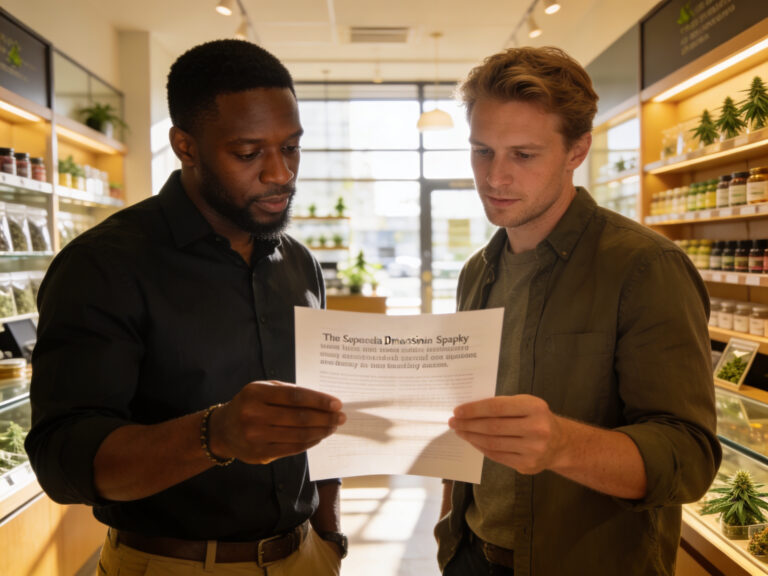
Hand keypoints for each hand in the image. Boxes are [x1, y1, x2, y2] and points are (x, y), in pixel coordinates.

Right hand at [208, 381, 344, 464]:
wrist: (223, 430)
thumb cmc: (250, 405)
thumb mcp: (263, 390)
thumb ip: (288, 392)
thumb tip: (322, 400)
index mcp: (256, 393)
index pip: (294, 397)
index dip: (318, 401)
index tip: (336, 404)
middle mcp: (253, 415)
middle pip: (299, 417)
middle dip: (324, 418)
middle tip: (340, 417)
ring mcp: (256, 436)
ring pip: (298, 435)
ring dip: (320, 431)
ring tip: (332, 427)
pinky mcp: (260, 453)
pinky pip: (292, 449)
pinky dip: (309, 443)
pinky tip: (319, 437)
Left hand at [449, 394, 564, 474]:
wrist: (560, 443)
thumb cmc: (536, 418)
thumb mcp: (525, 404)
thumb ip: (502, 406)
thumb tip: (469, 410)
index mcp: (535, 407)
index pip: (497, 408)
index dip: (474, 410)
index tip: (458, 411)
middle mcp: (536, 429)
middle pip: (493, 427)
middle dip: (468, 424)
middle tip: (453, 422)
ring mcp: (533, 449)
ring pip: (493, 443)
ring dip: (471, 437)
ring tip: (460, 431)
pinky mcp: (528, 465)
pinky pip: (497, 456)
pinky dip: (481, 448)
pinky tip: (472, 441)